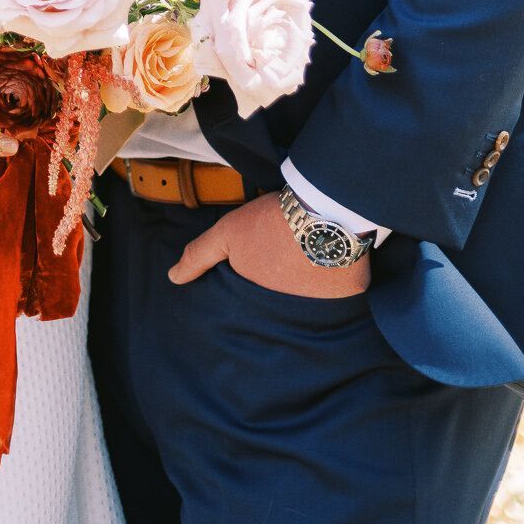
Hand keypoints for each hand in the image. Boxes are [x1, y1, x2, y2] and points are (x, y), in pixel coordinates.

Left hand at [168, 193, 369, 297]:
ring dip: (304, 296)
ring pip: (307, 307)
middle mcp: (289, 312)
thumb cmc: (272, 222)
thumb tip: (173, 279)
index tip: (255, 282)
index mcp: (259, 300)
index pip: (249, 310)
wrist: (324, 210)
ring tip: (304, 273)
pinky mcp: (349, 298)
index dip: (250, 295)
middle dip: (275, 299)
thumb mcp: (228, 232)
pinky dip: (333, 293)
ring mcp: (320, 308)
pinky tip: (330, 275)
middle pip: (277, 310)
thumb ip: (199, 256)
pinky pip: (338, 301)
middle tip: (280, 275)